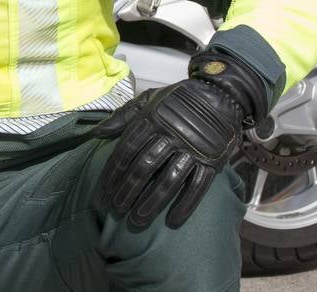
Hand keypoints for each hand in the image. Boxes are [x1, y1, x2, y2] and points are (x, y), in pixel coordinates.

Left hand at [94, 51, 265, 229]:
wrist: (220, 95)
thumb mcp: (147, 100)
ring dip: (152, 202)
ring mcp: (193, 150)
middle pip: (145, 167)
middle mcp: (171, 135)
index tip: (105, 190)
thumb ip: (122, 117)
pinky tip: (172, 221)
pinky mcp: (212, 161)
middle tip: (116, 210)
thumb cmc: (177, 100)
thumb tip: (95, 133)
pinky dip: (186, 205)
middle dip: (128, 190)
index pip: (128, 150)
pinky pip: (198, 186)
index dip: (114, 171)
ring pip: (169, 180)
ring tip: (137, 220)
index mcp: (152, 120)